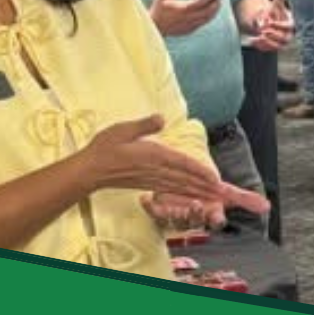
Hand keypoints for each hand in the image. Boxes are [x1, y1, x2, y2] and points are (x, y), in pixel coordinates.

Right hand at [79, 115, 226, 201]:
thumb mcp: (123, 129)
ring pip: (180, 187)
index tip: (216, 178)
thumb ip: (144, 125)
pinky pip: (170, 190)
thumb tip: (161, 118)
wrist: (89, 170)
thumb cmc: (105, 148)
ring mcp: (152, 179)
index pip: (183, 164)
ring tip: (213, 197)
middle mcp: (156, 169)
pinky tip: (191, 196)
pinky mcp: (146, 185)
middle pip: (186, 179)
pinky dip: (184, 194)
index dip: (201, 171)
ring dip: (198, 192)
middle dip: (205, 186)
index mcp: (154, 155)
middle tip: (223, 193)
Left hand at [141, 183, 270, 230]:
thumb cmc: (205, 187)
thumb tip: (268, 207)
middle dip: (193, 214)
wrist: (183, 177)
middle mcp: (194, 215)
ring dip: (171, 212)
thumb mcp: (225, 190)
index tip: (216, 216)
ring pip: (173, 219)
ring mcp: (176, 213)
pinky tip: (145, 198)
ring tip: (168, 200)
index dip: (215, 218)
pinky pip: (154, 213)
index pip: (215, 219)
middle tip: (194, 203)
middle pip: (193, 220)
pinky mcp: (160, 210)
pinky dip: (150, 207)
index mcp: (210, 210)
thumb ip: (245, 198)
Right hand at [149, 0, 222, 36]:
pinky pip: (203, 22)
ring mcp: (190, 26)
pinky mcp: (190, 30)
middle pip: (208, 11)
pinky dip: (208, 16)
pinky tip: (211, 9)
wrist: (153, 27)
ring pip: (208, 18)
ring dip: (214, 10)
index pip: (200, 2)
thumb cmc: (157, 9)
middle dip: (216, 2)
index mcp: (182, 9)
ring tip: (218, 1)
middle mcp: (188, 18)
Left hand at [248, 0, 294, 51]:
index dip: (280, 25)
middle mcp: (288, 34)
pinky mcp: (273, 47)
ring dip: (268, 43)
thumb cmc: (274, 13)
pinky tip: (253, 40)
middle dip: (274, 35)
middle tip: (264, 31)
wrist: (268, 22)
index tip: (270, 23)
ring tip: (259, 37)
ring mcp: (281, 42)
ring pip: (278, 46)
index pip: (289, 26)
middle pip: (285, 38)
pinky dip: (261, 46)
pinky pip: (269, 49)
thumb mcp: (275, 5)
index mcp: (290, 23)